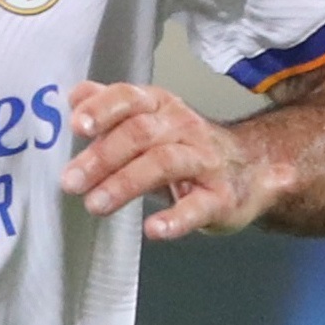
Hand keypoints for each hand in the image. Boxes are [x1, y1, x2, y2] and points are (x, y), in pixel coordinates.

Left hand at [66, 83, 278, 239]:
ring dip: (126, 184)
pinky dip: (175, 219)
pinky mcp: (220, 198)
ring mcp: (204, 162)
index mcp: (161, 107)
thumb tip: (75, 95)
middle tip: (72, 181)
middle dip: (103, 156)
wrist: (252, 169)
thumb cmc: (188, 148)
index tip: (77, 126)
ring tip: (97, 205)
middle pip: (140, 133)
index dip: (103, 109)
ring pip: (164, 163)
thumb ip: (112, 110)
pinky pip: (197, 207)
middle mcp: (183, 128)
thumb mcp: (151, 122)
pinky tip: (154, 229)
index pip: (130, 98)